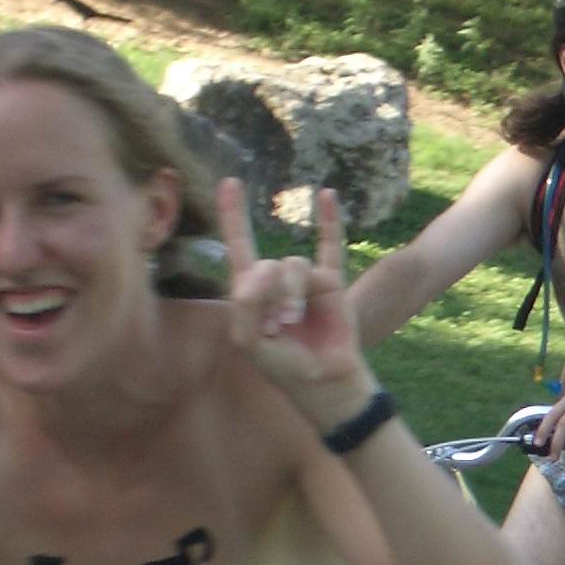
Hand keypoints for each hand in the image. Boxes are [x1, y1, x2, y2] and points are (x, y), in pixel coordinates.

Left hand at [221, 181, 368, 423]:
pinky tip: (326, 194)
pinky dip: (329, 221)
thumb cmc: (283, 366)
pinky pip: (331, 247)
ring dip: (291, 294)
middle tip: (276, 326)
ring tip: (293, 322)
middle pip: (267, 264)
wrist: (324, 382)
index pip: (239, 247)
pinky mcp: (332, 284)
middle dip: (269, 294)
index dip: (234, 215)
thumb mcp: (249, 340)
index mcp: (251, 293)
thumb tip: (264, 268)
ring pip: (294, 265)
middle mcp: (277, 281)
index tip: (231, 183)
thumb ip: (246, 303)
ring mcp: (305, 281)